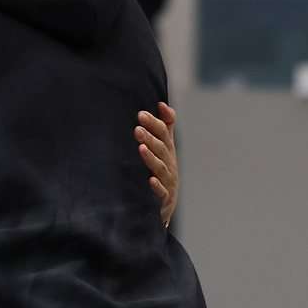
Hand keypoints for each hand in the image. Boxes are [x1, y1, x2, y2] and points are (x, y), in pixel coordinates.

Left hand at [136, 101, 177, 226]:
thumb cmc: (161, 170)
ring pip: (160, 168)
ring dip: (151, 158)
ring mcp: (168, 181)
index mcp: (167, 151)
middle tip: (137, 127)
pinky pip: (161, 192)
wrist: (164, 204)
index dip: (155, 124)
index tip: (141, 114)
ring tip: (140, 147)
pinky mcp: (164, 198)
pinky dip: (156, 186)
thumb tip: (162, 104)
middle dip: (150, 137)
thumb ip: (164, 127)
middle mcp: (169, 164)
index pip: (164, 134)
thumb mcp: (163, 148)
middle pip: (161, 149)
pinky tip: (150, 180)